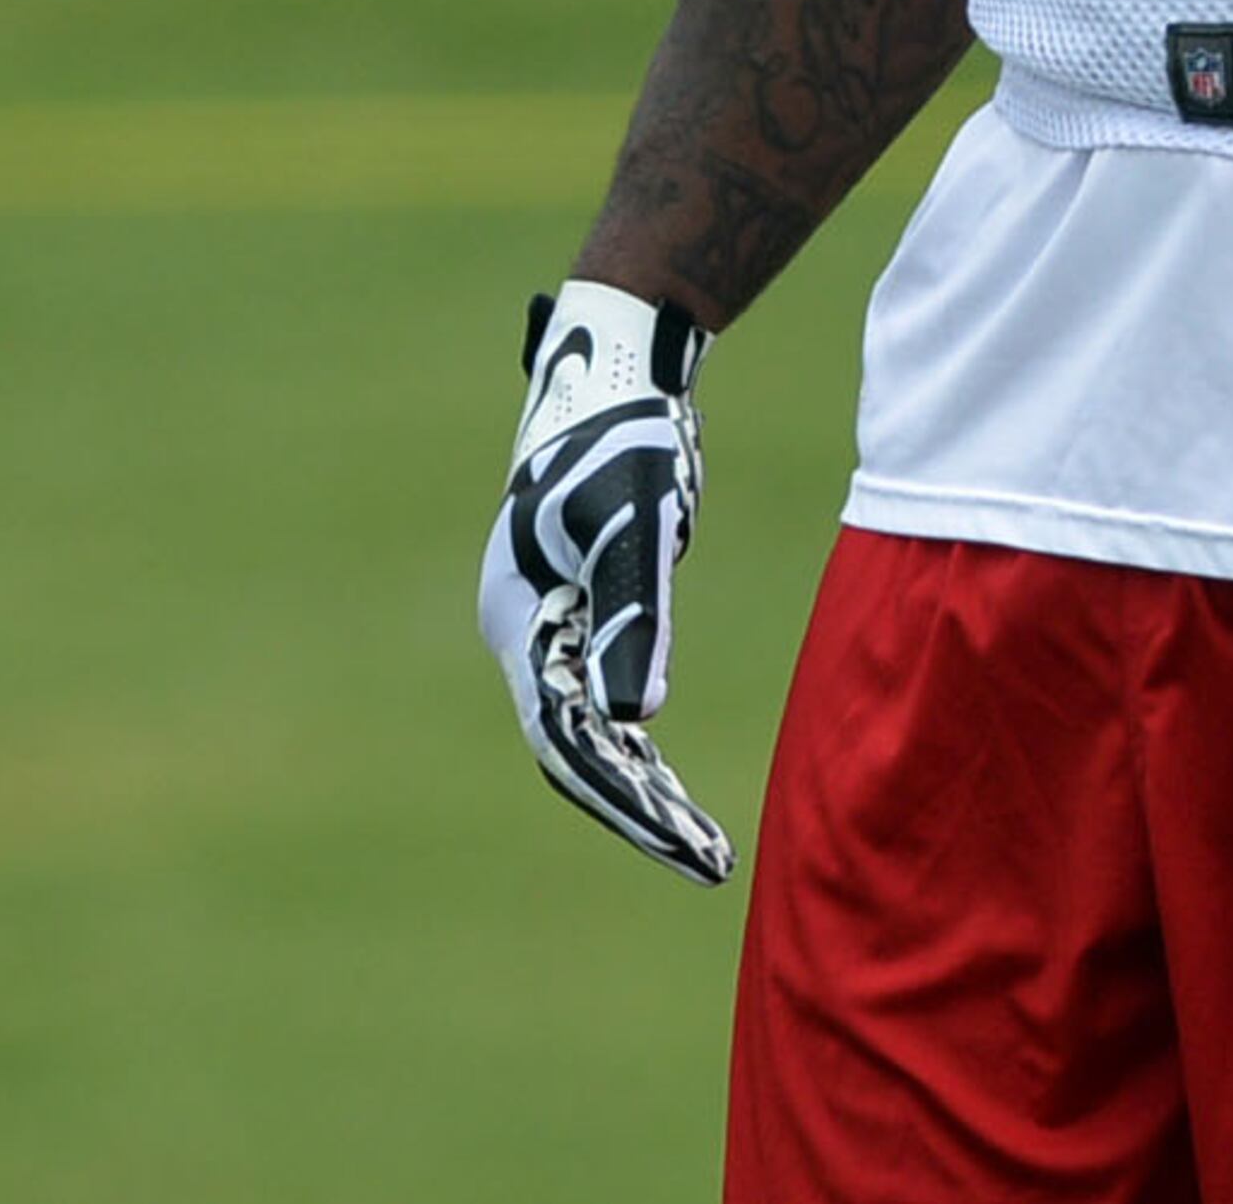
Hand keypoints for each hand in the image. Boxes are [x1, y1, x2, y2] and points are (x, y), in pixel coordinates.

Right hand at [477, 279, 734, 882]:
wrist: (614, 367)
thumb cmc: (621, 439)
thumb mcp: (634, 526)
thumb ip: (632, 616)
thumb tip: (639, 715)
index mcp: (523, 620)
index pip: (569, 737)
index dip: (625, 798)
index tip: (682, 844)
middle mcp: (527, 633)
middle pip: (576, 746)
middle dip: (639, 809)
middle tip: (709, 865)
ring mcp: (549, 623)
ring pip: (589, 727)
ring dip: (640, 786)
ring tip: (703, 847)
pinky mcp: (581, 608)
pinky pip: (603, 691)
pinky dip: (637, 741)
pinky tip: (670, 785)